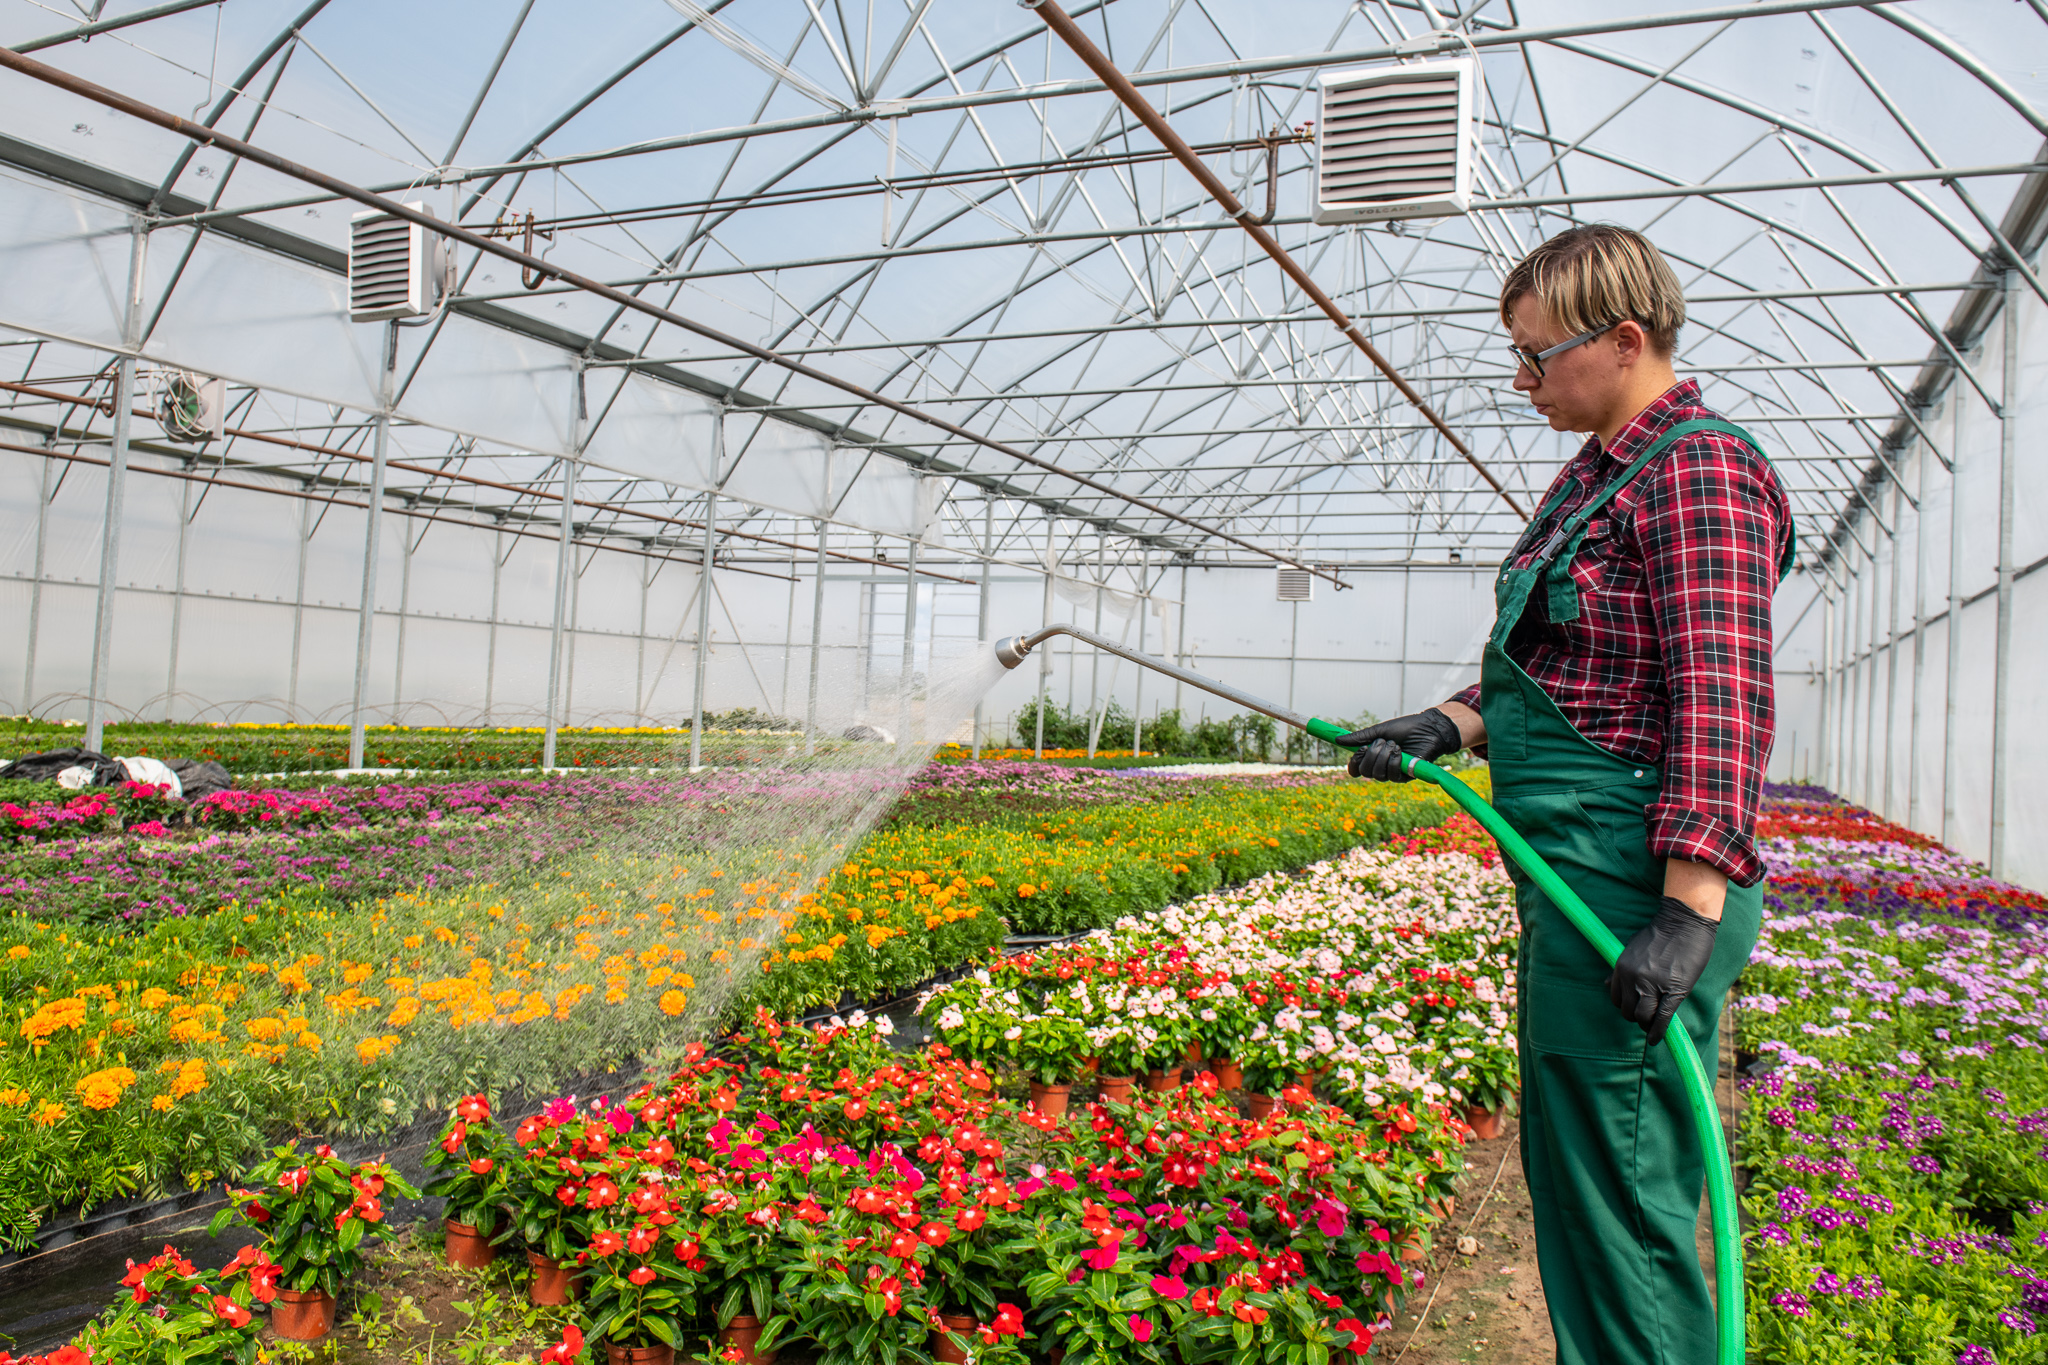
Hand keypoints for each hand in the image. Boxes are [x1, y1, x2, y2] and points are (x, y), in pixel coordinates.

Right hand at [1338, 708, 1462, 781]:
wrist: (1427, 729)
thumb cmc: (1405, 728)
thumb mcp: (1379, 731)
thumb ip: (1360, 737)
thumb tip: (1338, 740)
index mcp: (1373, 756)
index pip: (1356, 769)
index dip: (1354, 763)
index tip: (1360, 750)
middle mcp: (1381, 767)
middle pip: (1365, 772)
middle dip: (1372, 755)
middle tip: (1382, 742)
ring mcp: (1393, 773)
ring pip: (1378, 775)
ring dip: (1384, 757)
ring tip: (1394, 745)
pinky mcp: (1405, 777)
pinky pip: (1392, 776)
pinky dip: (1394, 762)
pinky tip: (1401, 752)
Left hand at [1606, 896, 1718, 1044]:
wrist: (1684, 922)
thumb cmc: (1661, 933)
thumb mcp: (1632, 947)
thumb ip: (1620, 968)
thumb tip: (1605, 984)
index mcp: (1622, 967)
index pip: (1616, 998)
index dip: (1626, 1006)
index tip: (1635, 1008)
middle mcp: (1633, 978)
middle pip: (1627, 1011)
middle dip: (1636, 1017)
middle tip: (1647, 1017)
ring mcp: (1653, 985)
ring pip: (1642, 1017)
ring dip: (1647, 1025)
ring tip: (1653, 1026)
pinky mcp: (1674, 990)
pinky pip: (1662, 1018)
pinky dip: (1658, 1032)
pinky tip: (1656, 1039)